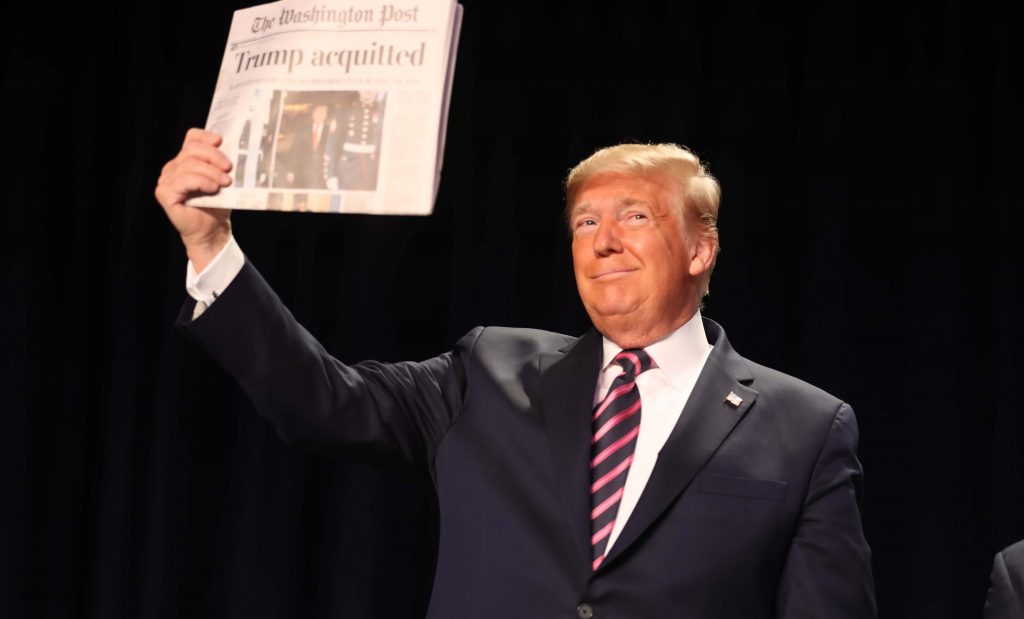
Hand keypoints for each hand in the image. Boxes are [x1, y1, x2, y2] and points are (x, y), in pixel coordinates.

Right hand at [155, 128, 232, 270]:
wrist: (213, 232)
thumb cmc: (218, 205)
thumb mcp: (222, 179)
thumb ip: (221, 164)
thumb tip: (234, 149)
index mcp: (185, 160)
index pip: (191, 138)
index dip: (205, 136)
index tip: (221, 141)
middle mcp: (172, 168)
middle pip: (191, 150)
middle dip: (214, 157)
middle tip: (230, 169)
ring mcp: (166, 180)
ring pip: (188, 164)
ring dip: (211, 172)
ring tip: (226, 182)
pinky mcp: (164, 193)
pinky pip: (183, 180)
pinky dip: (202, 182)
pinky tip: (214, 189)